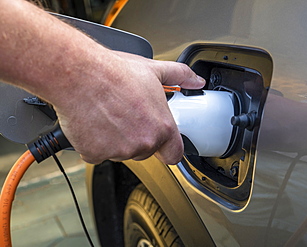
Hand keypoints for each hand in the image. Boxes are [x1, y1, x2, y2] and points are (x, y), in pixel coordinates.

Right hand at [55, 51, 204, 163]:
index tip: (162, 144)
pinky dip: (93, 142)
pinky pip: (96, 154)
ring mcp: (119, 151)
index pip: (174, 154)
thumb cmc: (114, 72)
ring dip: (115, 140)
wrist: (80, 74)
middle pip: (144, 151)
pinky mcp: (95, 154)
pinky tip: (92, 122)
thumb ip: (180, 76)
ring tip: (107, 114)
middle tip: (126, 116)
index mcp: (161, 128)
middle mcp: (143, 143)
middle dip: (137, 137)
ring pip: (120, 152)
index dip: (168, 149)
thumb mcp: (154, 70)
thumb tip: (196, 81)